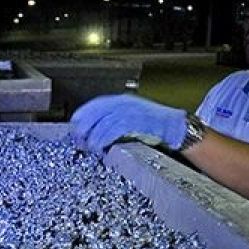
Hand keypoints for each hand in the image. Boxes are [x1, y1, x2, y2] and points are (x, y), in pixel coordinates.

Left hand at [70, 94, 186, 153]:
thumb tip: (90, 135)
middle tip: (79, 140)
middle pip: (96, 112)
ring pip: (104, 122)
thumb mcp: (128, 119)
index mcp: (120, 101)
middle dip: (84, 127)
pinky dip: (106, 138)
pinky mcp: (137, 120)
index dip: (82, 116)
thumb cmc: (151, 126)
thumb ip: (110, 123)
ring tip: (91, 147)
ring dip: (94, 136)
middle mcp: (124, 103)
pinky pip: (116, 128)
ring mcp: (131, 110)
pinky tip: (102, 147)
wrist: (174, 126)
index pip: (94, 105)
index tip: (74, 128)